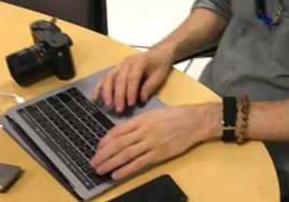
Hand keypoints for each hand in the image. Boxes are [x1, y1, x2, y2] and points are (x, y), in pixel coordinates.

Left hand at [90, 104, 215, 179]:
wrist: (195, 121)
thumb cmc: (177, 115)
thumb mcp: (156, 113)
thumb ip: (140, 122)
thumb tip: (123, 133)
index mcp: (143, 119)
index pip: (118, 130)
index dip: (105, 140)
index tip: (97, 147)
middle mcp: (145, 130)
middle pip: (118, 144)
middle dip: (103, 154)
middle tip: (93, 162)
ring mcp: (152, 142)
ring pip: (125, 154)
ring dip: (110, 163)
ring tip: (100, 169)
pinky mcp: (159, 153)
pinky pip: (138, 163)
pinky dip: (125, 169)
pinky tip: (116, 174)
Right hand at [92, 47, 173, 112]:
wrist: (158, 54)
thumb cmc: (159, 64)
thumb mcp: (159, 75)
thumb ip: (150, 86)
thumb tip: (141, 99)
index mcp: (140, 61)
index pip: (133, 78)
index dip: (131, 91)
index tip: (131, 103)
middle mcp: (128, 62)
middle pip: (120, 79)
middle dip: (118, 95)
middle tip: (119, 108)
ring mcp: (120, 64)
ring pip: (110, 77)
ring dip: (107, 92)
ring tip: (108, 104)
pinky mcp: (116, 69)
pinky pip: (105, 77)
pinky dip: (99, 87)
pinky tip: (95, 97)